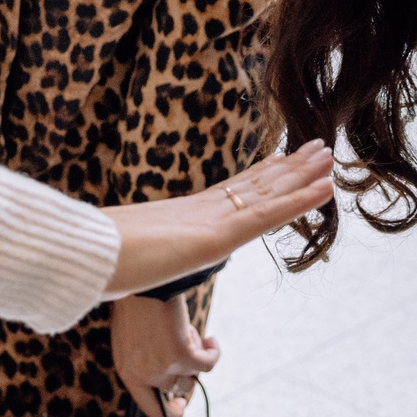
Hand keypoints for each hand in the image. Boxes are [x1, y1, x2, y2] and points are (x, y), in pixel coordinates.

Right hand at [100, 140, 333, 298]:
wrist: (86, 255)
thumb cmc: (99, 259)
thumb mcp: (129, 259)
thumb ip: (138, 259)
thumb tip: (125, 268)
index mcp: (186, 215)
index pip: (235, 191)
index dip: (264, 175)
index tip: (285, 159)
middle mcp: (204, 210)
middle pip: (257, 183)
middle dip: (290, 167)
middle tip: (319, 148)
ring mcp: (213, 219)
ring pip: (269, 192)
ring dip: (304, 175)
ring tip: (330, 157)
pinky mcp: (219, 235)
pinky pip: (268, 215)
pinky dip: (300, 201)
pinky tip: (325, 189)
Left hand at [108, 293, 220, 416]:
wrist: (140, 280)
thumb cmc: (136, 305)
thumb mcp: (131, 340)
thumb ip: (146, 362)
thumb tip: (171, 379)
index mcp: (127, 372)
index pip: (151, 410)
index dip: (171, 412)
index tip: (181, 404)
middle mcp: (143, 374)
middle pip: (178, 390)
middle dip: (184, 369)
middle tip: (183, 344)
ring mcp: (163, 366)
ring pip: (192, 376)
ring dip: (194, 354)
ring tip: (183, 330)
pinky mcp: (181, 354)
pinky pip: (208, 363)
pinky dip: (213, 352)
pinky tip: (211, 340)